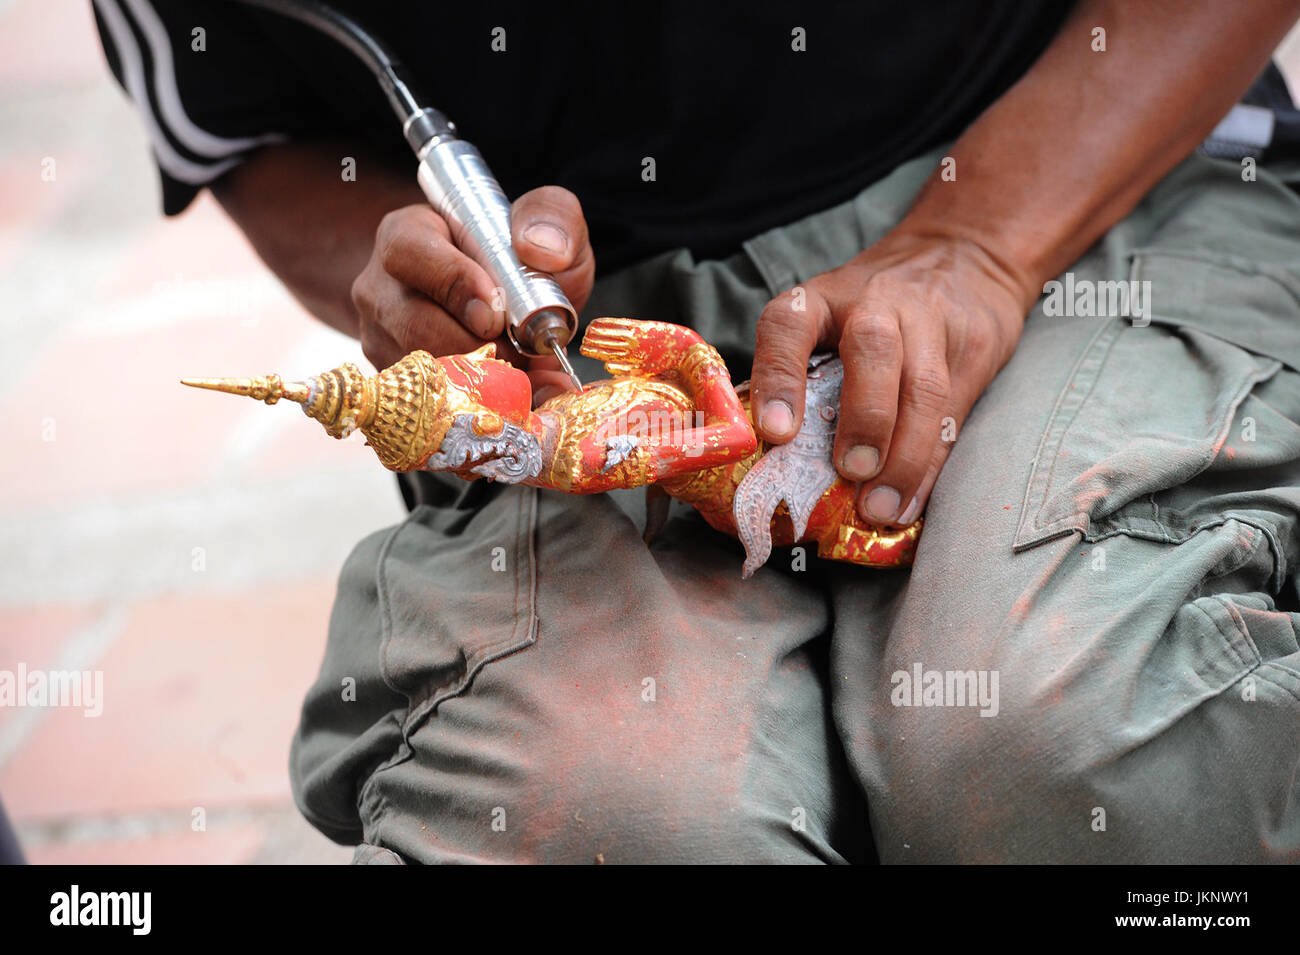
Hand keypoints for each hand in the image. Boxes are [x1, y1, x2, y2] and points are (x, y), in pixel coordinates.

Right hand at [350, 185, 594, 397]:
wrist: (502, 297)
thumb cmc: (514, 255)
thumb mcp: (542, 221)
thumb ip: (551, 217)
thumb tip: (544, 252)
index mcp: (406, 237)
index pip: (410, 256)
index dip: (454, 285)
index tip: (495, 314)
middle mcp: (381, 291)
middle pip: (416, 327)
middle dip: (478, 348)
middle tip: (525, 355)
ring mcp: (382, 342)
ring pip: (425, 374)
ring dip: (484, 382)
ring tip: (530, 375)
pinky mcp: (398, 387)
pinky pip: (436, 407)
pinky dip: (485, 408)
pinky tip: (519, 399)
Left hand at [749, 229, 1034, 526]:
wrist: (962, 253)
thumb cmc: (871, 305)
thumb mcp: (826, 316)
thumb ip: (798, 372)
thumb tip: (760, 454)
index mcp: (821, 299)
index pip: (789, 325)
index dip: (778, 377)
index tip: (776, 433)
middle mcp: (875, 303)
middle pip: (873, 350)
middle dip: (864, 417)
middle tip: (851, 471)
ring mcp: (930, 323)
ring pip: (922, 387)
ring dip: (903, 456)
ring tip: (880, 506)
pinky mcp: (973, 349)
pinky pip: (953, 413)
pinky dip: (932, 463)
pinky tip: (912, 501)